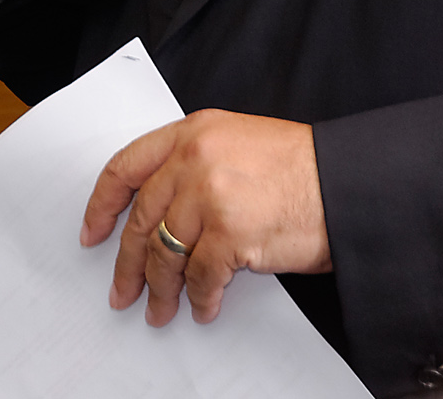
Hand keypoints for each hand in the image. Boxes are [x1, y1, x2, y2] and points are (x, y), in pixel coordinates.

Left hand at [79, 110, 330, 325]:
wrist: (351, 182)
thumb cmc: (302, 168)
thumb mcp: (238, 145)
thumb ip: (196, 166)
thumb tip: (163, 218)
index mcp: (193, 132)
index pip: (127, 166)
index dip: (102, 205)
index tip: (91, 232)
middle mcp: (195, 159)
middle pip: (142, 219)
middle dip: (129, 263)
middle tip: (122, 291)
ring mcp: (211, 195)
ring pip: (166, 253)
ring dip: (161, 290)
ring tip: (160, 311)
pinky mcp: (231, 232)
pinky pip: (201, 276)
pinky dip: (200, 299)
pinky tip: (203, 309)